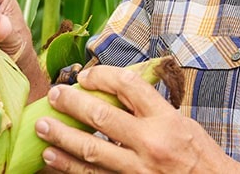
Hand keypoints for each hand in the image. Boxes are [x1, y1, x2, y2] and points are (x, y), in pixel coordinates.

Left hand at [35, 65, 239, 172]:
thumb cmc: (198, 155)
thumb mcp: (181, 122)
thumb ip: (150, 107)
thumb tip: (115, 89)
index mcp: (166, 120)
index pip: (128, 86)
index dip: (102, 76)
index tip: (85, 76)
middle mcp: (151, 143)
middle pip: (102, 117)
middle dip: (72, 104)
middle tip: (54, 94)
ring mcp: (138, 170)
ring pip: (91, 151)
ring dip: (62, 137)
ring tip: (41, 126)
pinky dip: (69, 167)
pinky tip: (52, 158)